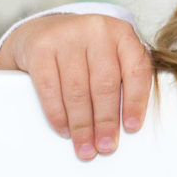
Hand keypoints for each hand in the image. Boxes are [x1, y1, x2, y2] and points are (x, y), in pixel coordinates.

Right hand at [0, 13, 153, 160]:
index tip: (132, 128)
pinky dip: (58, 114)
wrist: (44, 30)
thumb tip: (128, 124)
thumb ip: (123, 78)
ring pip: (77, 90)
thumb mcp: (111, 54)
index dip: (135, 102)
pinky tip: (64, 130)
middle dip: (106, 121)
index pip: (135, 70)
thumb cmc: (85, 51)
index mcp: (121, 32)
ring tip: (85, 147)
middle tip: (105, 147)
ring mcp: (66, 36)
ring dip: (82, 125)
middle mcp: (96, 30)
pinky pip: (50, 88)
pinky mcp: (40, 48)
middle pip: (104, 84)